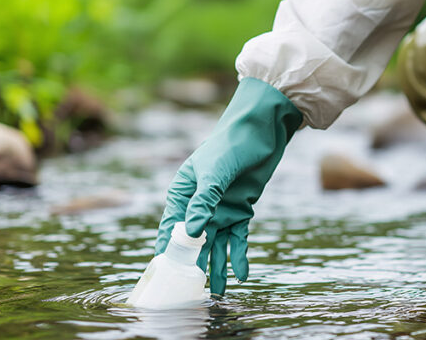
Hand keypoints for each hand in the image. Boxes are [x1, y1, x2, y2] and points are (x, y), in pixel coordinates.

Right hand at [154, 77, 302, 294]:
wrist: (262, 131)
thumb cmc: (231, 144)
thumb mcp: (215, 172)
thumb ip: (204, 201)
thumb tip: (192, 233)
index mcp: (182, 193)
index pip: (169, 226)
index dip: (166, 249)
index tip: (163, 273)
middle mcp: (199, 206)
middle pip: (193, 242)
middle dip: (192, 265)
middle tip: (190, 292)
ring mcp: (220, 210)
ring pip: (216, 246)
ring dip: (217, 267)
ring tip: (217, 293)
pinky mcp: (241, 212)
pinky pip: (238, 239)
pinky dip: (239, 256)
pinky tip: (241, 274)